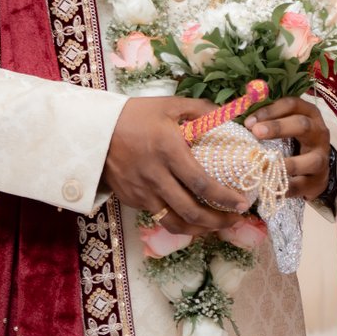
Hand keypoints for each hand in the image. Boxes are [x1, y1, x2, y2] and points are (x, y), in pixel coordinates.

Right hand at [104, 97, 249, 234]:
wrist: (93, 130)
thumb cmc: (135, 115)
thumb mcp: (169, 105)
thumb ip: (200, 110)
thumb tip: (230, 117)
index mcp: (169, 151)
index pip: (201, 183)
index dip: (225, 198)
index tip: (243, 203)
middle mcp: (156, 176)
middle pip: (191, 212)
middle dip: (218, 222)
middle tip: (236, 220)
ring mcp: (142, 192)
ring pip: (174, 223)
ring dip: (199, 230)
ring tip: (216, 227)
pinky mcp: (132, 200)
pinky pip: (159, 217)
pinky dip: (178, 222)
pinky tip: (191, 218)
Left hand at [246, 96, 330, 199]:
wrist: (315, 169)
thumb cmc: (293, 141)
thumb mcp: (284, 124)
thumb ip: (265, 119)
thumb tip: (235, 114)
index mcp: (309, 114)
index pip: (292, 105)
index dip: (270, 110)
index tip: (249, 121)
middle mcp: (319, 133)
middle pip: (302, 125)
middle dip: (278, 127)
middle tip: (256, 132)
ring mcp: (321, 158)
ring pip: (310, 159)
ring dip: (286, 163)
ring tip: (265, 166)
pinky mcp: (318, 181)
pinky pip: (303, 184)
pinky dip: (286, 187)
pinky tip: (269, 186)